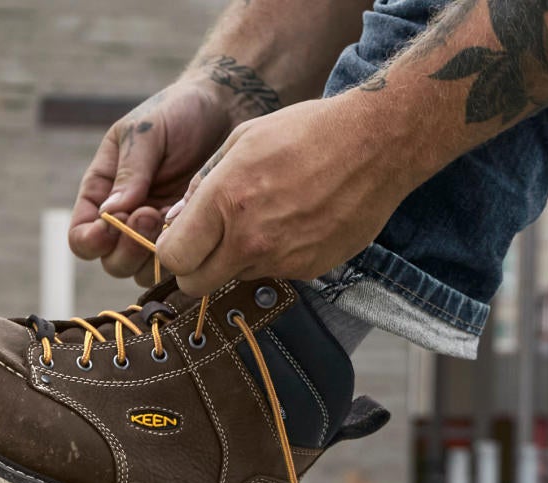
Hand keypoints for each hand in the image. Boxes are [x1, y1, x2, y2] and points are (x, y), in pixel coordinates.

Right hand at [68, 78, 241, 283]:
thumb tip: (111, 213)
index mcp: (103, 191)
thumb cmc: (178, 112)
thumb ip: (129, 171)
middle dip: (126, 247)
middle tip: (148, 215)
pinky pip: (179, 263)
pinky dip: (184, 252)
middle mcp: (126, 218)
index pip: (81, 235)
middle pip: (111, 262)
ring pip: (143, 271)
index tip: (110, 226)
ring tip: (169, 218)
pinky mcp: (190, 236)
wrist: (226, 109)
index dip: (90, 241)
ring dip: (153, 255)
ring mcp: (158, 231)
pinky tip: (194, 222)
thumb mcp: (145, 133)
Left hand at [155, 96, 420, 297]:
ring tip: (265, 217)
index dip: (171, 251)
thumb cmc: (308, 133)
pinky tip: (294, 222)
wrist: (376, 146)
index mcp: (226, 201)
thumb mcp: (242, 140)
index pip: (173, 258)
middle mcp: (251, 239)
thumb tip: (179, 219)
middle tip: (208, 245)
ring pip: (236, 278)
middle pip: (196, 285)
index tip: (181, 239)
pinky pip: (275, 273)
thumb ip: (204, 185)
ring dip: (238, 259)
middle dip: (195, 268)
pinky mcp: (310, 269)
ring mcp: (282, 259)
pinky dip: (275, 255)